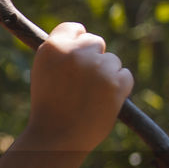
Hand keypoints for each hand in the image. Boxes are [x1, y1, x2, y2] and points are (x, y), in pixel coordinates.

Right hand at [24, 22, 133, 151]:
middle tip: (84, 82)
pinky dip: (119, 88)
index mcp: (53, 48)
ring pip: (112, 60)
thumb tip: (84, 41)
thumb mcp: (43, 74)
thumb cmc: (48, 109)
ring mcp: (98, 66)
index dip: (77, 41)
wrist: (56, 139)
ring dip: (107, 75)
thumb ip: (61, 55)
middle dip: (94, 58)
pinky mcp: (117, 81)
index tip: (78, 53)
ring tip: (90, 98)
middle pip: (95, 42)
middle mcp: (76, 52)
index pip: (73, 28)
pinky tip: (103, 102)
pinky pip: (125, 76)